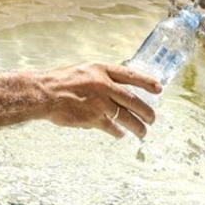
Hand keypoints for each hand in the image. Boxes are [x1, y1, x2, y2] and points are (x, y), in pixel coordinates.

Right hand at [35, 63, 159, 139]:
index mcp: (101, 70)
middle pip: (133, 100)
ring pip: (126, 117)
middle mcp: (103, 85)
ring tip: (143, 133)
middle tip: (153, 119)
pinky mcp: (93, 118)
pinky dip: (118, 132)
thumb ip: (101, 78)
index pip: (130, 75)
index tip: (159, 88)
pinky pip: (112, 127)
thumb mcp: (84, 71)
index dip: (146, 82)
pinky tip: (121, 135)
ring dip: (137, 127)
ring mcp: (99, 103)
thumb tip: (118, 89)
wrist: (45, 93)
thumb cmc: (61, 81)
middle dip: (147, 111)